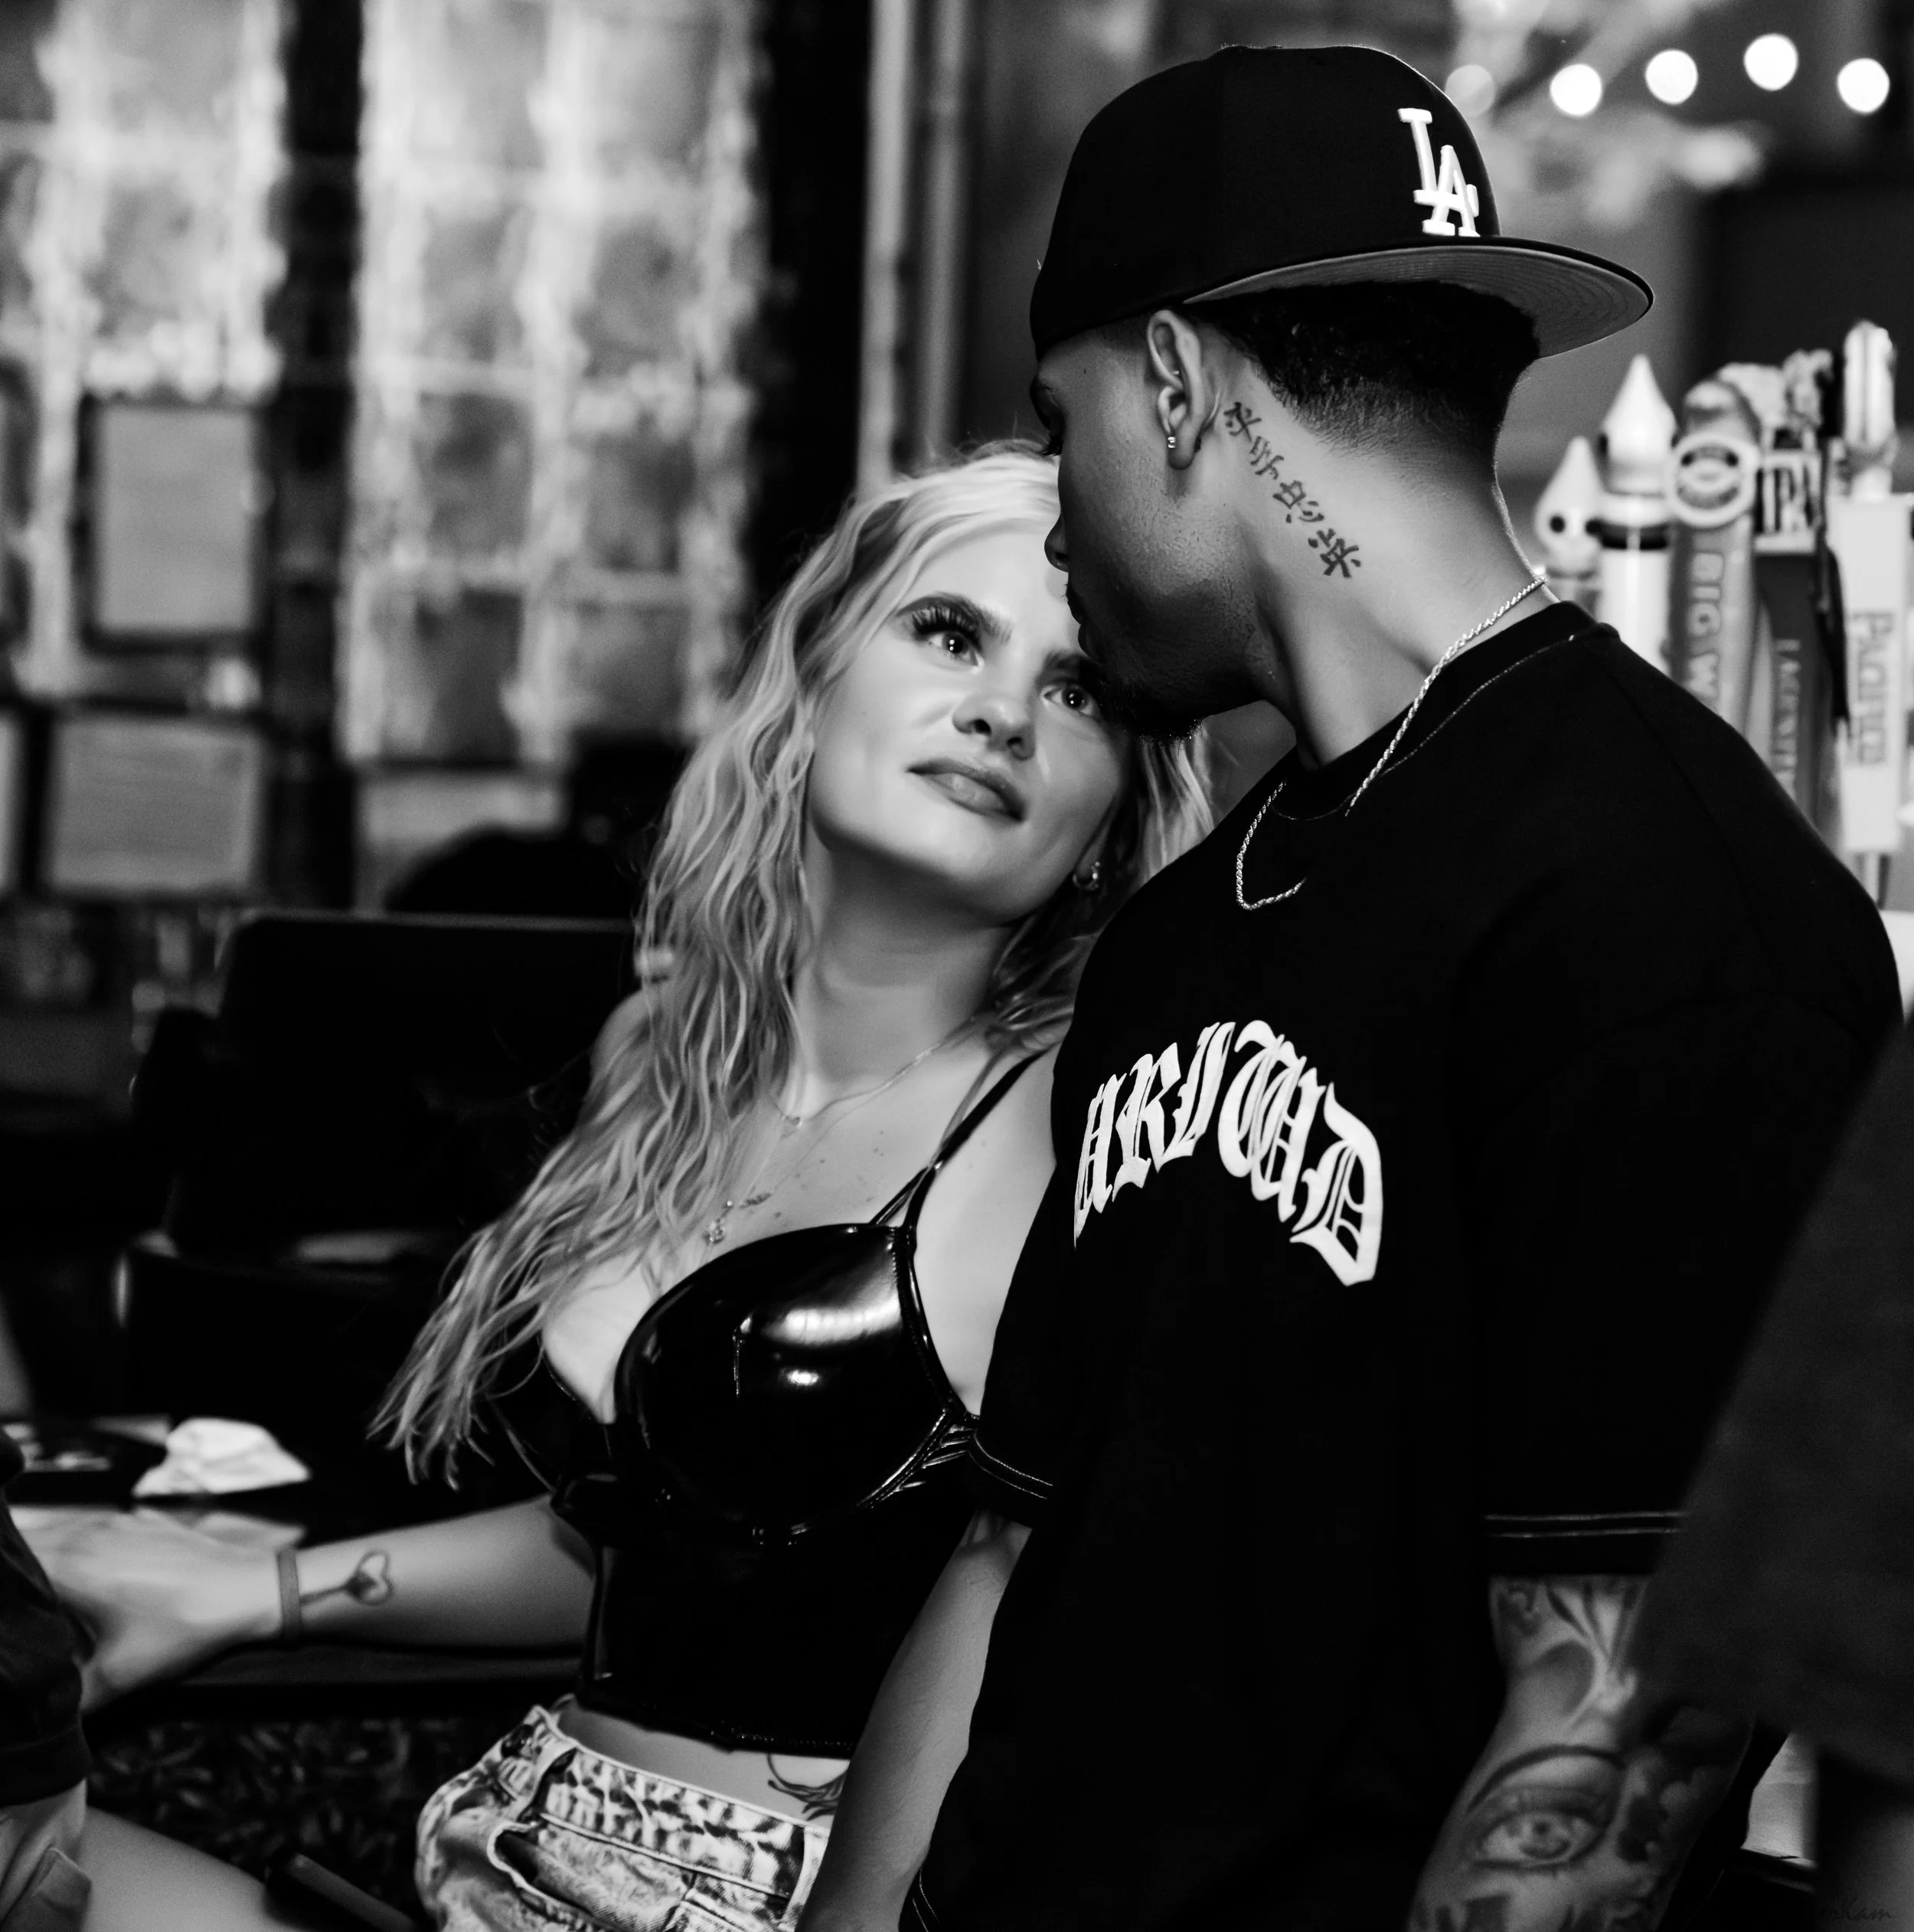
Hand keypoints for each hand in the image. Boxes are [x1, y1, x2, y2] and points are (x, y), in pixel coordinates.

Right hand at [16, 1508, 280, 1708]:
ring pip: (57, 1536)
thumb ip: (68, 1699)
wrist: (252, 1590)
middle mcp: (87, 1534)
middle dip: (14, 1583)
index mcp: (72, 1566)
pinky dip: (76, 1552)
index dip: (2, 1599)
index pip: (6, 1571)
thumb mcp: (120, 1678)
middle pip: (26, 1548)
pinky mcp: (140, 1522)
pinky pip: (90, 1531)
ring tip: (45, 1604)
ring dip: (43, 1565)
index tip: (5, 1628)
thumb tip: (39, 1715)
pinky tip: (87, 1584)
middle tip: (18, 1617)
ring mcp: (115, 1522)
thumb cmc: (187, 1629)